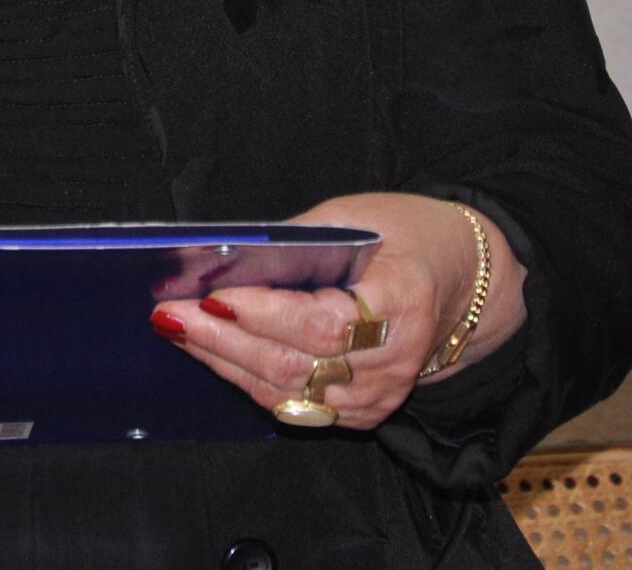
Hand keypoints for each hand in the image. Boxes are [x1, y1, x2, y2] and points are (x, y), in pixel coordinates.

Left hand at [149, 193, 514, 430]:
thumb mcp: (357, 217)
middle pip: (296, 364)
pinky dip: (250, 381)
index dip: (264, 315)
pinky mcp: (367, 413)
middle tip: (170, 314)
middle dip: (224, 340)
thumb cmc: (405, 236)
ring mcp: (381, 395)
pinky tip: (215, 354)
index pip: (323, 323)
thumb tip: (224, 257)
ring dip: (226, 363)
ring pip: (289, 393)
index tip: (213, 297)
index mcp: (402, 301)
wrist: (461, 282)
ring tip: (178, 331)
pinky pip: (298, 407)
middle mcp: (394, 359)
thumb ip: (296, 241)